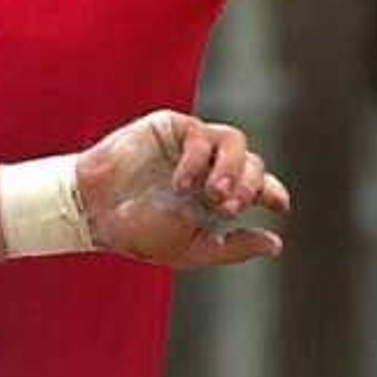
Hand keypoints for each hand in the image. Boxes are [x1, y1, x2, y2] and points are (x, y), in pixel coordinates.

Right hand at [74, 111, 288, 268]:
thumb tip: (276, 245)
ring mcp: (192, 145)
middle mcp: (209, 167)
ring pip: (234, 141)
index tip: (279, 205)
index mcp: (217, 195)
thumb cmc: (140, 233)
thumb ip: (234, 248)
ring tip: (215, 193)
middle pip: (252, 162)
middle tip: (230, 207)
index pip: (257, 185)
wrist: (96, 212)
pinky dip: (197, 160)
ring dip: (232, 168)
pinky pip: (200, 134)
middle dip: (248, 185)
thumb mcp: (192, 249)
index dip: (272, 191)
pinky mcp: (172, 127)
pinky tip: (182, 184)